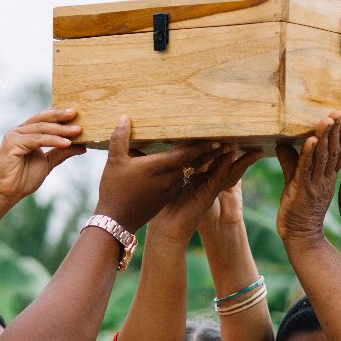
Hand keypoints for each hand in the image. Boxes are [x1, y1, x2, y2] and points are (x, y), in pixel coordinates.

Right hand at [0, 108, 86, 201]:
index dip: (60, 115)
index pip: (44, 119)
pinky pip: (36, 139)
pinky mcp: (11, 144)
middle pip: (43, 119)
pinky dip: (52, 140)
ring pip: (41, 128)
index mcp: (26, 133)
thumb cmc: (22, 179)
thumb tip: (82, 146)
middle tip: (77, 114)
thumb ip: (61, 152)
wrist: (5, 193)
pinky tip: (66, 143)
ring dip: (61, 129)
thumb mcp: (47, 163)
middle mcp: (19, 131)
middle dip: (61, 116)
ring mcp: (14, 136)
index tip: (78, 113)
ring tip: (77, 131)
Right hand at [95, 115, 215, 231]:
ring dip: (204, 163)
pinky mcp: (166, 197)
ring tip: (215, 153)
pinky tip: (190, 167)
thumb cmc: (114, 191)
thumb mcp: (114, 162)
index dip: (203, 145)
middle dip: (211, 153)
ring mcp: (170, 190)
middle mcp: (169, 179)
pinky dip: (191, 173)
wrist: (116, 222)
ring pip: (190, 173)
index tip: (217, 137)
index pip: (187, 154)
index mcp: (159, 168)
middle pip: (195, 163)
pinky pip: (182, 181)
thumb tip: (124, 117)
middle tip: (226, 143)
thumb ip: (120, 138)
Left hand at [150, 145, 262, 242]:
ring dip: (240, 160)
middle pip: (228, 164)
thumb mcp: (169, 180)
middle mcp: (208, 182)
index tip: (230, 132)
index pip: (215, 159)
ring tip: (255, 149)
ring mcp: (210, 189)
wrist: (167, 231)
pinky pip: (218, 179)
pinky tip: (230, 156)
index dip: (222, 146)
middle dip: (240, 153)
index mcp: (200, 177)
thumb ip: (174, 165)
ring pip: (229, 171)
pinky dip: (224, 167)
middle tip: (251, 139)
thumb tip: (164, 145)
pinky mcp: (207, 196)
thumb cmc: (165, 207)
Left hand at [275, 112, 340, 242]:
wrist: (300, 236)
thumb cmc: (298, 210)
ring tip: (327, 120)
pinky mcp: (302, 191)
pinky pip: (306, 170)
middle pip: (332, 151)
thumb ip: (291, 162)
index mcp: (327, 177)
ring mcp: (315, 185)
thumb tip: (282, 143)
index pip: (337, 153)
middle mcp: (324, 179)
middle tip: (339, 112)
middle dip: (336, 131)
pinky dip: (308, 154)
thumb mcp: (296, 182)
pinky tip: (311, 141)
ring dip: (324, 137)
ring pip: (321, 158)